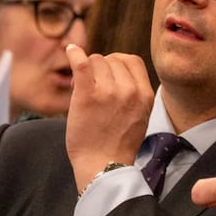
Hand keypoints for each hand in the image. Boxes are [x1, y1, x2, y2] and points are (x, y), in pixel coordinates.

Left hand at [65, 44, 154, 192]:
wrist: (105, 165)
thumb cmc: (119, 144)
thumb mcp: (141, 115)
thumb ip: (135, 92)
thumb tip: (117, 70)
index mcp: (145, 94)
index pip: (132, 60)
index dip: (118, 63)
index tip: (109, 74)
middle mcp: (130, 90)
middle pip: (112, 59)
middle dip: (101, 69)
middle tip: (94, 87)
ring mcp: (109, 92)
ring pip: (96, 60)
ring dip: (88, 71)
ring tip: (84, 90)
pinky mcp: (88, 96)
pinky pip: (82, 64)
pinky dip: (74, 54)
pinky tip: (70, 50)